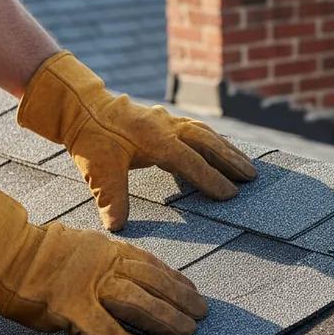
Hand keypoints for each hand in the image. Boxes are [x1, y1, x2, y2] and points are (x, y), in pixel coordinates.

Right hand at [0, 181, 205, 334]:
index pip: (150, 263)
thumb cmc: (36, 255)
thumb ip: (102, 266)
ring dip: (166, 317)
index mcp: (107, 249)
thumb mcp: (79, 249)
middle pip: (152, 279)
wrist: (3, 251)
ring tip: (187, 331)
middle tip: (201, 313)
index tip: (192, 290)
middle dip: (180, 297)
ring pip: (139, 300)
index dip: (174, 279)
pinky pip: (106, 329)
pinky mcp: (70, 306)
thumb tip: (121, 287)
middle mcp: (104, 263)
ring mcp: (88, 284)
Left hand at [17, 51, 256, 229]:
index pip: (191, 162)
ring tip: (246, 166)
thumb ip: (111, 197)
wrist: (81, 107)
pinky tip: (219, 151)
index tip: (231, 196)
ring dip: (226, 149)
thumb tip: (116, 226)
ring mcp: (167, 121)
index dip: (212, 180)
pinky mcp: (165, 121)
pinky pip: (195, 130)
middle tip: (252, 177)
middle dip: (231, 160)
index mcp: (156, 139)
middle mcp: (167, 127)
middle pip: (207, 142)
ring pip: (204, 134)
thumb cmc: (91, 138)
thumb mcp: (98, 170)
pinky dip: (211, 141)